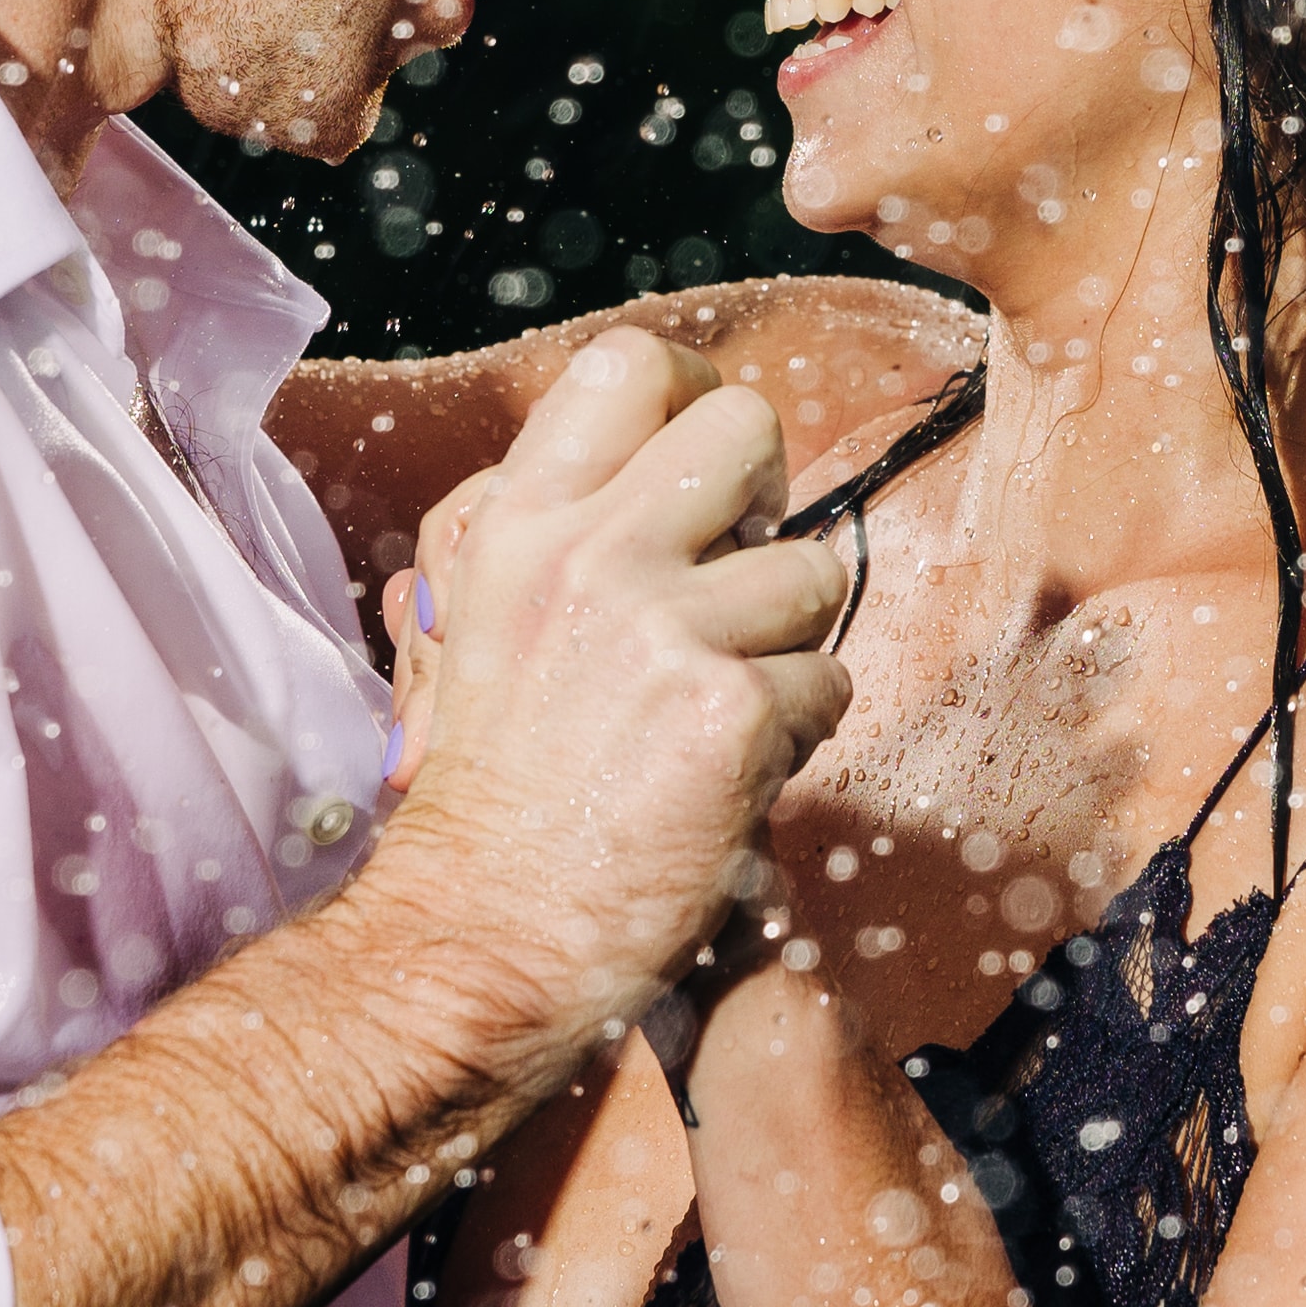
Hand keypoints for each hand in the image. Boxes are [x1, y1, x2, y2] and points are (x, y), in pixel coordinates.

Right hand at [381, 329, 855, 1084]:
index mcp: (519, 525)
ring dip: (791, 643)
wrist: (477, 940)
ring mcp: (663, 627)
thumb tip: (651, 476)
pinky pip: (828, 684)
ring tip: (723, 709)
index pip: (628, 366)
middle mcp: (589, 554)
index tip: (705, 475)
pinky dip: (798, 736)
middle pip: (749, 425)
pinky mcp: (730, 711)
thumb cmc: (488, 801)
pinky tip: (730, 779)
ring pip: (815, 569)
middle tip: (736, 584)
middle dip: (768, 502)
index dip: (694, 396)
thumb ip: (554, 542)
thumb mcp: (477, 630)